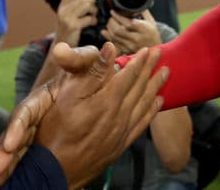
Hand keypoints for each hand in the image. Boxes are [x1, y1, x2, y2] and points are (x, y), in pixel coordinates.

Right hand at [0, 42, 167, 189]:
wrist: (54, 170)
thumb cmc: (54, 131)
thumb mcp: (68, 95)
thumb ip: (93, 72)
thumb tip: (110, 49)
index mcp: (107, 101)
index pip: (129, 76)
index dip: (139, 61)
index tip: (149, 49)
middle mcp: (119, 117)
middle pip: (140, 88)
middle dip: (150, 68)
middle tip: (161, 53)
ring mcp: (121, 132)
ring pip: (144, 104)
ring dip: (155, 87)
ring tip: (165, 73)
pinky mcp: (119, 145)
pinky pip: (142, 124)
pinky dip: (151, 110)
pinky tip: (157, 103)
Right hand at [55, 0, 97, 45]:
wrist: (61, 46)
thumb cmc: (68, 30)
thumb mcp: (68, 16)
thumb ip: (75, 5)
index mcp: (62, 6)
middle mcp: (63, 11)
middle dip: (92, 0)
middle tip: (95, 7)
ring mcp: (67, 19)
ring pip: (85, 5)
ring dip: (94, 9)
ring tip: (94, 14)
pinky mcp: (73, 27)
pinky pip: (88, 18)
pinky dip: (94, 20)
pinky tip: (93, 23)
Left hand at [102, 9, 161, 54]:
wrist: (155, 49)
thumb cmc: (152, 34)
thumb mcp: (151, 21)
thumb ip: (143, 11)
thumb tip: (135, 2)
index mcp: (143, 29)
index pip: (128, 23)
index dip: (118, 17)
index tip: (113, 11)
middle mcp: (137, 38)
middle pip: (119, 30)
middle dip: (111, 22)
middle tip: (111, 17)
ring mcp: (131, 46)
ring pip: (115, 37)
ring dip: (109, 29)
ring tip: (110, 23)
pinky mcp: (127, 50)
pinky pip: (115, 43)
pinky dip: (108, 36)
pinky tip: (106, 32)